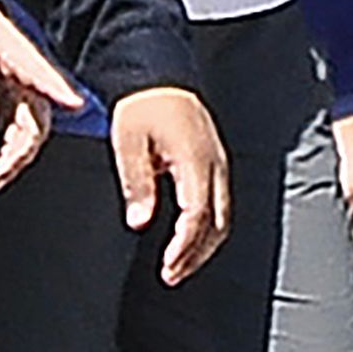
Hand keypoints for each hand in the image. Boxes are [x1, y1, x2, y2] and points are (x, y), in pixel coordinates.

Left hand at [0, 0, 83, 196]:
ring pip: (30, 138)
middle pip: (37, 125)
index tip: (75, 102)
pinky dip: (6, 159)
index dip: (60, 89)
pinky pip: (19, 137)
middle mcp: (33, 81)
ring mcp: (29, 94)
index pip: (44, 75)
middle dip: (17, 158)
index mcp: (22, 58)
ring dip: (10, 164)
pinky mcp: (20, 104)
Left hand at [111, 86, 229, 285]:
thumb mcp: (128, 143)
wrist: (160, 75)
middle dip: (197, 253)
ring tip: (178, 265)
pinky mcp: (215, 162)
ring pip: (224, 214)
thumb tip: (140, 222)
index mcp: (196, 159)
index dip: (184, 246)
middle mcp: (215, 163)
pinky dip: (207, 227)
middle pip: (219, 220)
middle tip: (171, 275)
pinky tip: (187, 238)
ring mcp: (219, 162)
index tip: (166, 267)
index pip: (198, 214)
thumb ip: (137, 183)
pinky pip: (220, 202)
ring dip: (204, 244)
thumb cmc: (141, 107)